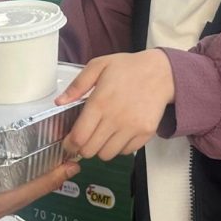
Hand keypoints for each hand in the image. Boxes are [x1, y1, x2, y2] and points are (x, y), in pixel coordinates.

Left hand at [55, 51, 174, 160]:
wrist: (161, 72)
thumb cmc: (128, 68)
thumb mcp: (98, 66)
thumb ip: (77, 85)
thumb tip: (60, 102)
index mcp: (100, 102)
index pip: (79, 137)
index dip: (69, 144)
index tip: (68, 142)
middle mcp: (116, 118)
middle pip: (90, 150)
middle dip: (83, 147)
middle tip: (85, 138)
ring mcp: (132, 128)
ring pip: (107, 155)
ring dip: (100, 148)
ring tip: (102, 134)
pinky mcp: (145, 133)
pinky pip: (125, 152)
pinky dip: (118, 147)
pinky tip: (118, 132)